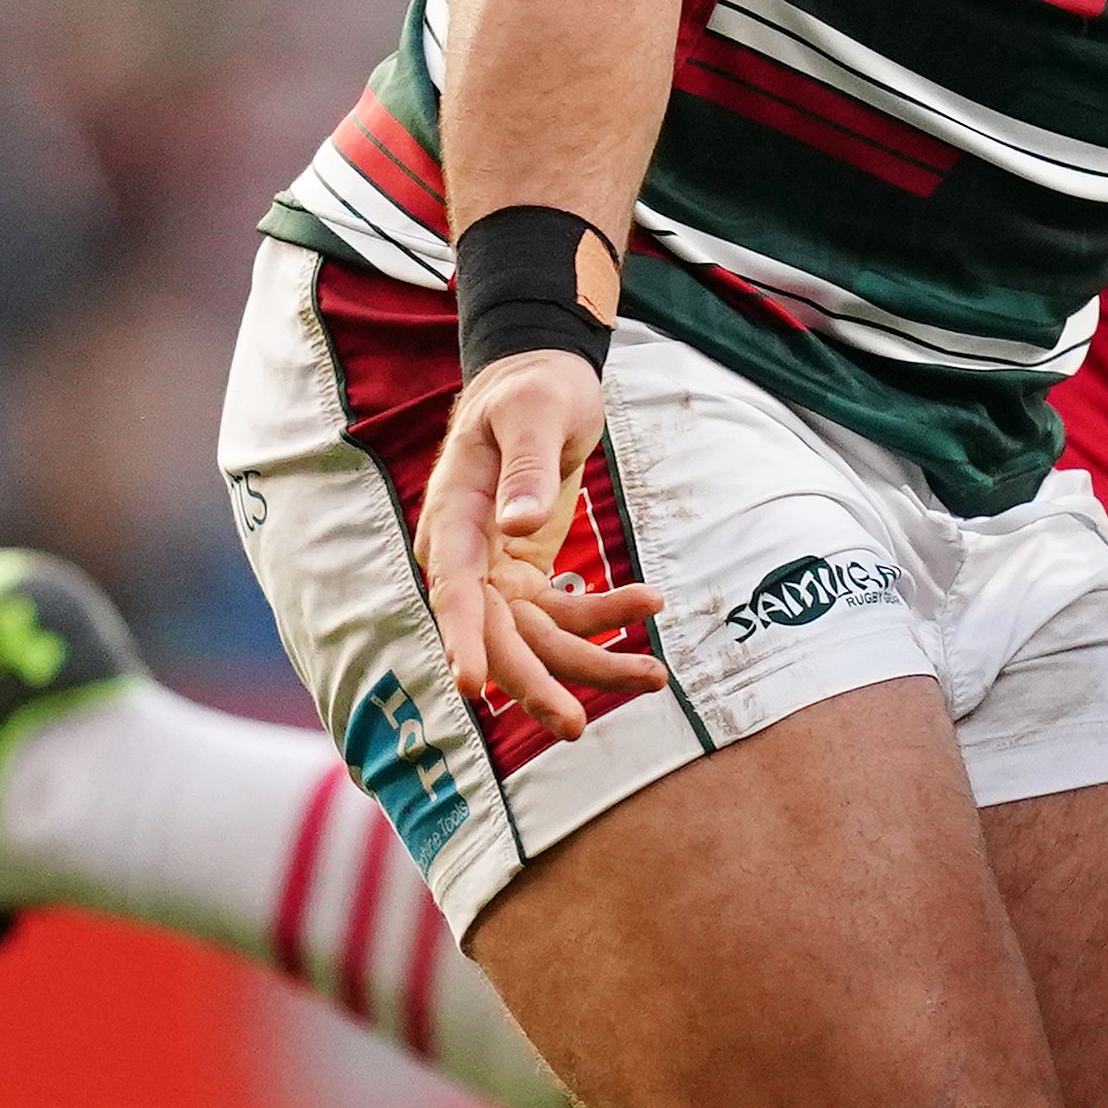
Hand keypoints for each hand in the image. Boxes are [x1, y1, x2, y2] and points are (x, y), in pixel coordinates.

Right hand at [412, 349, 665, 738]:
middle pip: (495, 632)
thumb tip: (521, 526)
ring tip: (654, 676)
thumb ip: (528, 466)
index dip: (462, 638)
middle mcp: (466, 553)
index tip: (471, 685)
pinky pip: (564, 611)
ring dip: (591, 660)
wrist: (543, 380)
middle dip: (534, 680)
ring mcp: (495, 569)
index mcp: (455, 514)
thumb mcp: (538, 413)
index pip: (454, 588)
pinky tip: (650, 605)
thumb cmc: (535, 389)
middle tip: (573, 727)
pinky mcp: (526, 573)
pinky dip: (606, 614)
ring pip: (537, 635)